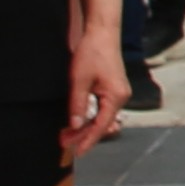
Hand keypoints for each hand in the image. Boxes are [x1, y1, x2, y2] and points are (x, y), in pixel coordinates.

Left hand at [61, 25, 128, 156]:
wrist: (102, 33)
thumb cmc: (92, 52)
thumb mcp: (79, 80)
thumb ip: (77, 104)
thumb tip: (74, 125)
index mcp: (116, 97)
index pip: (101, 126)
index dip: (88, 140)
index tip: (77, 152)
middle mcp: (121, 97)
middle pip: (102, 124)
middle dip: (83, 134)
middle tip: (64, 142)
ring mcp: (118, 93)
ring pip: (101, 118)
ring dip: (85, 126)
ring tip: (67, 134)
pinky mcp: (113, 89)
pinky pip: (102, 109)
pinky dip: (90, 117)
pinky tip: (78, 120)